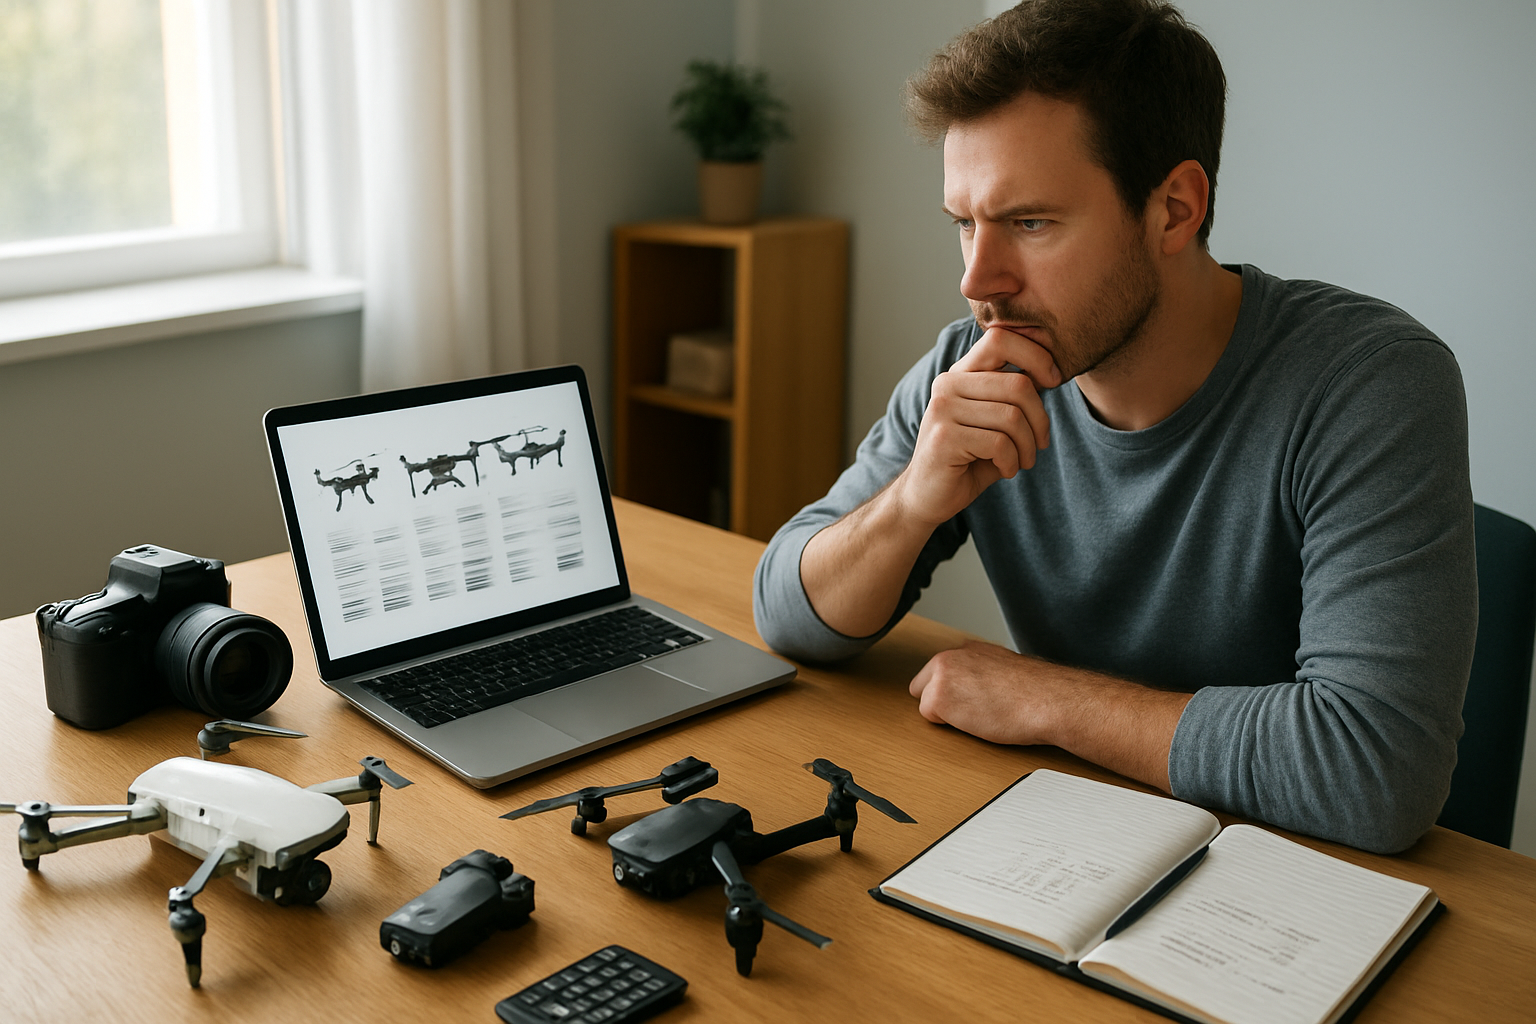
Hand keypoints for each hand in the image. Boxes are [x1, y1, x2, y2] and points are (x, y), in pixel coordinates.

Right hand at [893, 326, 1062, 527]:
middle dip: (1040, 420)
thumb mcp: (993, 421)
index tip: (1053, 380)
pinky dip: (1012, 462)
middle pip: (1018, 385)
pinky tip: (1004, 470)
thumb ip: (1013, 396)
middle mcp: (947, 385)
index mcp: (960, 374)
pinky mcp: (944, 438)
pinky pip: (999, 443)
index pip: (1000, 339)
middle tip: (1040, 444)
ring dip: (1027, 447)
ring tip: (1022, 461)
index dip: (1035, 355)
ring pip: (1012, 418)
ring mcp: (942, 410)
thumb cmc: (967, 459)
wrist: (926, 496)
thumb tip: (1050, 372)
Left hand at [908, 640, 1190, 791]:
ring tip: (982, 715)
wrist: (1048, 699)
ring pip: (927, 704)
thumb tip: (975, 686)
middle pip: (923, 687)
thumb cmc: (1036, 690)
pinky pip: (931, 720)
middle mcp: (949, 656)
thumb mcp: (1004, 669)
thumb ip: (981, 672)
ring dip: (948, 715)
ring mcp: (940, 676)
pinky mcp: (938, 698)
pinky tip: (977, 722)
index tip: (973, 699)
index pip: (939, 673)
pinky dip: (950, 727)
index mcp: (967, 649)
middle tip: (977, 710)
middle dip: (943, 701)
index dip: (954, 693)